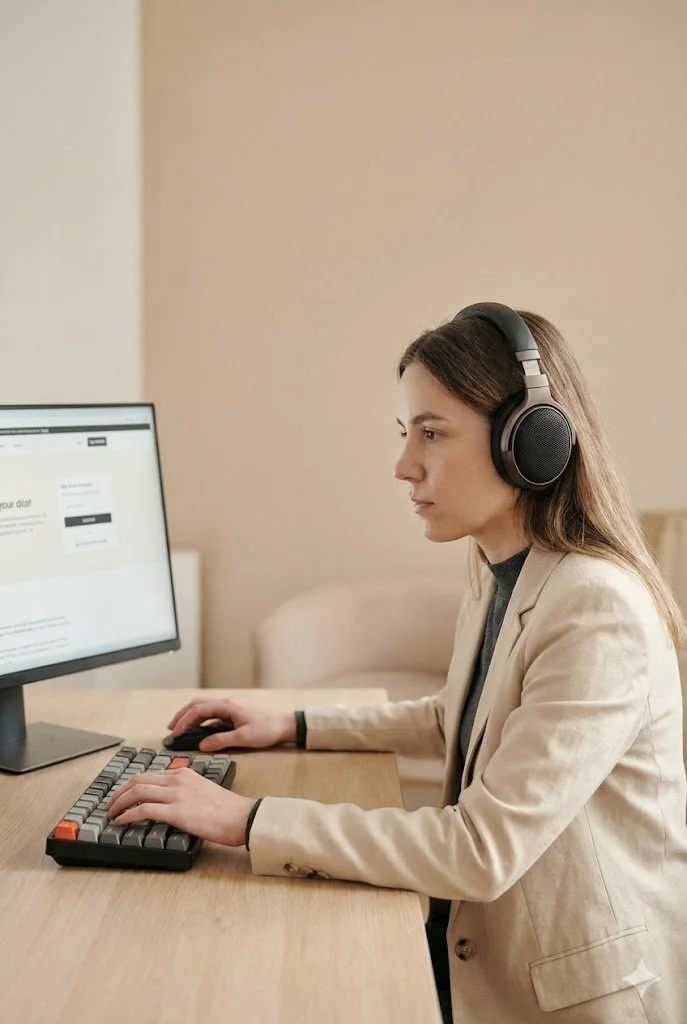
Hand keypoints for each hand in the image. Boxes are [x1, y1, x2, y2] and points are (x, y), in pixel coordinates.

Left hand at [105, 768, 257, 846]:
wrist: (242, 817)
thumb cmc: (227, 809)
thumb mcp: (202, 790)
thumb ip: (184, 790)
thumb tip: (167, 802)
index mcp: (183, 773)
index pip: (148, 774)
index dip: (129, 785)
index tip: (121, 795)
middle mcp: (177, 779)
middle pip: (137, 780)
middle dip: (118, 793)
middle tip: (110, 805)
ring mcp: (176, 794)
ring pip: (136, 792)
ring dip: (118, 804)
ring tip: (111, 814)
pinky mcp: (176, 812)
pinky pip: (143, 810)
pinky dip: (127, 815)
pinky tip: (121, 822)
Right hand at [167, 696, 295, 751]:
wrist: (285, 725)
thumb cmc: (267, 729)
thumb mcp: (244, 738)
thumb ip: (221, 741)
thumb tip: (202, 745)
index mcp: (227, 706)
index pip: (199, 710)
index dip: (184, 720)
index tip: (175, 733)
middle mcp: (227, 703)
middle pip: (198, 704)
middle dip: (182, 714)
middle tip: (171, 728)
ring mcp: (230, 708)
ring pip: (204, 708)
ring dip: (190, 716)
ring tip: (180, 728)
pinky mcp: (233, 714)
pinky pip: (212, 714)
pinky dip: (201, 720)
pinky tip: (197, 730)